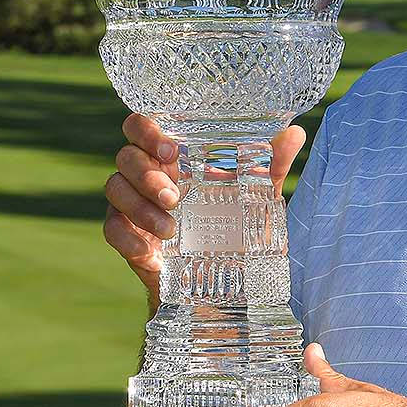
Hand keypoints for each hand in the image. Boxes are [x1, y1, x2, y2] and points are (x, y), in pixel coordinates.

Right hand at [103, 114, 306, 302]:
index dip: (146, 130)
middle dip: (145, 174)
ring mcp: (132, 204)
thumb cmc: (234, 223)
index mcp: (170, 157)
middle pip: (124, 156)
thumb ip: (272, 164)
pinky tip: (151, 250)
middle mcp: (146, 174)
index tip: (171, 150)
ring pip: (114, 189)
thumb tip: (295, 132)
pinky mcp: (127, 236)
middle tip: (174, 196)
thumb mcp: (257, 195)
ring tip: (171, 228)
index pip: (140, 127)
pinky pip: (111, 229)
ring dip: (140, 207)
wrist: (222, 279)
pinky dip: (127, 237)